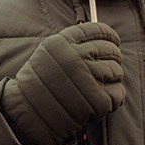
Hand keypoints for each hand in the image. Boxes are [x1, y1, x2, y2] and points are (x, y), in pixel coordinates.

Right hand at [1, 22, 124, 144]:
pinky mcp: (97, 100)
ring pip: (116, 71)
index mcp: (64, 42)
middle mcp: (76, 57)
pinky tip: (103, 101)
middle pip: (111, 50)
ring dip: (114, 79)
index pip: (97, 30)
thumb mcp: (47, 53)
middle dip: (113, 58)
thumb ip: (71, 43)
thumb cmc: (36, 84)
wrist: (26, 114)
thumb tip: (101, 39)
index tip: (114, 41)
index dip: (110, 35)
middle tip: (108, 69)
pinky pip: (118, 93)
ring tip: (102, 87)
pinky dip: (115, 97)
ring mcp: (87, 78)